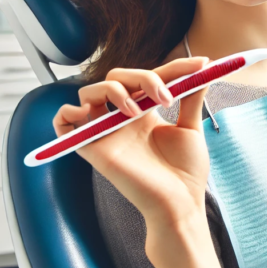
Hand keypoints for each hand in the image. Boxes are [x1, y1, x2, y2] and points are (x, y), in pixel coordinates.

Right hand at [53, 57, 210, 229]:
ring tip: (134, 111)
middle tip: (166, 96)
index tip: (201, 64)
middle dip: (143, 77)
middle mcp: (122, 119)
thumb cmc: (186, 173)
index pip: (149, 78)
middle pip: (117, 78)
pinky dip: (67, 112)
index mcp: (145, 113)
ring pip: (89, 91)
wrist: (180, 203)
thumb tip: (203, 70)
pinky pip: (63, 124)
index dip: (173, 67)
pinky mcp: (92, 148)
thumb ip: (192, 98)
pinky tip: (90, 113)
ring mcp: (106, 132)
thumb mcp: (191, 129)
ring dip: (111, 90)